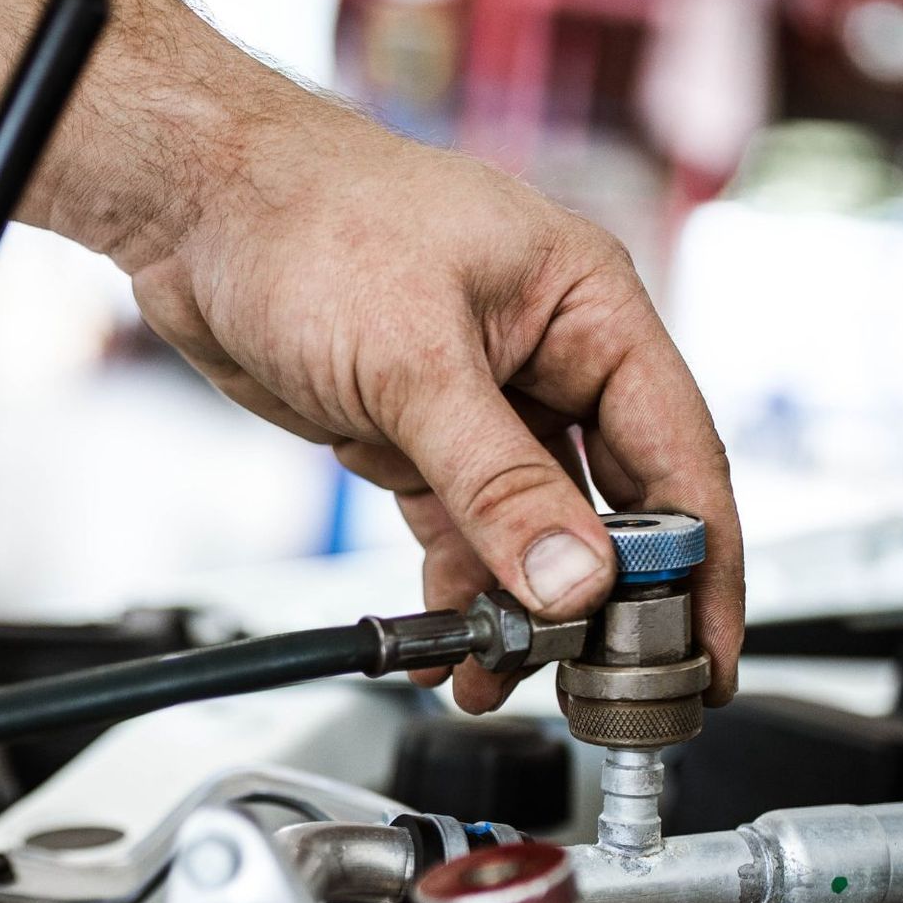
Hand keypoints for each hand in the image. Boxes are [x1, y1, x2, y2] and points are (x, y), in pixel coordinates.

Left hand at [126, 80, 741, 712]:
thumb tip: (572, 580)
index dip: (701, 565)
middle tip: (599, 691)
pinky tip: (445, 640)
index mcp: (589, 309)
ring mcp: (482, 399)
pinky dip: (455, 586)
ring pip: (528, 530)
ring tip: (496, 680)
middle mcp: (549, 355)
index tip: (707, 655)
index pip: (677, 457)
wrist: (196, 212)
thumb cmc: (309, 223)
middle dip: (602, 605)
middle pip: (610, 505)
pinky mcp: (416, 433)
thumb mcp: (415, 363)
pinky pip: (459, 528)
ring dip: (516, 610)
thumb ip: (497, 482)